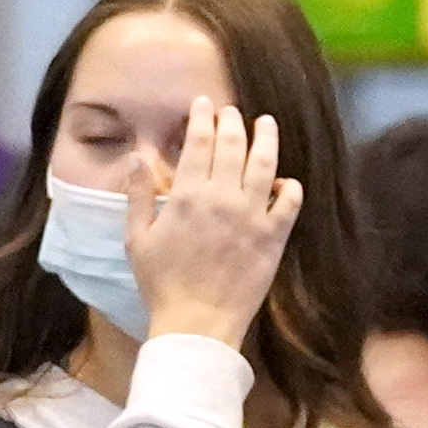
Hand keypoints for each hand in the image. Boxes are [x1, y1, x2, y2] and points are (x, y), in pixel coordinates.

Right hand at [125, 99, 300, 349]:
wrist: (197, 323)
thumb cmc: (162, 283)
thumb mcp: (137, 238)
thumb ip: (138, 195)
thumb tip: (137, 158)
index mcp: (187, 196)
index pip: (199, 143)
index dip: (203, 118)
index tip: (205, 104)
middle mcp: (222, 200)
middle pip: (233, 146)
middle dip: (233, 122)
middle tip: (234, 111)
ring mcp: (252, 218)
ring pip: (265, 166)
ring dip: (267, 140)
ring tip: (267, 124)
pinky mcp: (274, 240)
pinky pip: (290, 204)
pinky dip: (290, 187)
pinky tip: (286, 180)